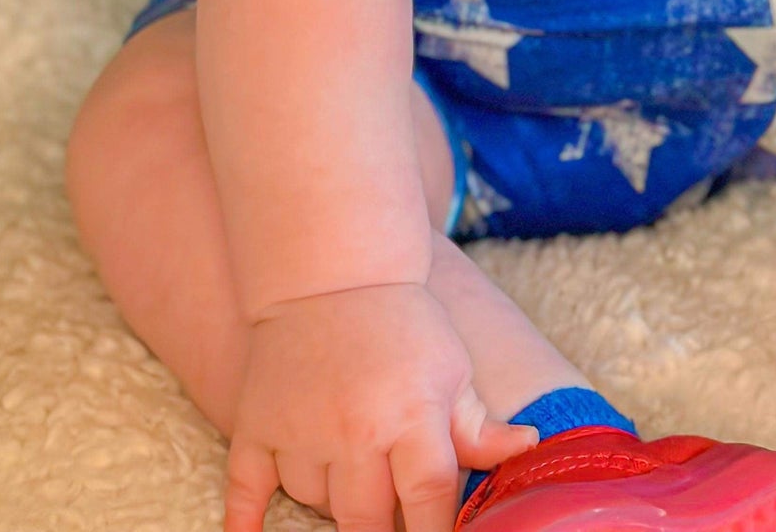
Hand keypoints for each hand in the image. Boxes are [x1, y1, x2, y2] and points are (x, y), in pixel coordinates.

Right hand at [223, 281, 537, 531]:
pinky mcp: (257, 425)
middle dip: (386, 529)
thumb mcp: (451, 368)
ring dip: (335, 504)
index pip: (431, 500)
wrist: (330, 271)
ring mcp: (300, 430)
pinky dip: (245, 523)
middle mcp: (354, 429)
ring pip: (316, 507)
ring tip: (353, 471)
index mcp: (412, 414)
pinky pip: (245, 492)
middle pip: (368, 522)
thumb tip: (530, 448)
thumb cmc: (402, 324)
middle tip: (394, 515)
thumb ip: (480, 426)